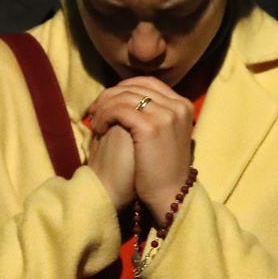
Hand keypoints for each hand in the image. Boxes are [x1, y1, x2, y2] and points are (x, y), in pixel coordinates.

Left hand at [89, 77, 193, 222]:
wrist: (169, 195)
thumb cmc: (162, 169)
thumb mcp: (166, 135)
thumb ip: (156, 115)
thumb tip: (130, 99)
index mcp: (182, 106)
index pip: (148, 83)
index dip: (123, 89)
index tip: (107, 102)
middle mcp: (177, 106)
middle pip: (134, 87)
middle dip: (110, 96)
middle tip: (94, 109)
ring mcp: (166, 115)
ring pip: (124, 97)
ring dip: (104, 107)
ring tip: (95, 121)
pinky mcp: (151, 127)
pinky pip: (119, 110)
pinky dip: (104, 116)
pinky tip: (98, 128)